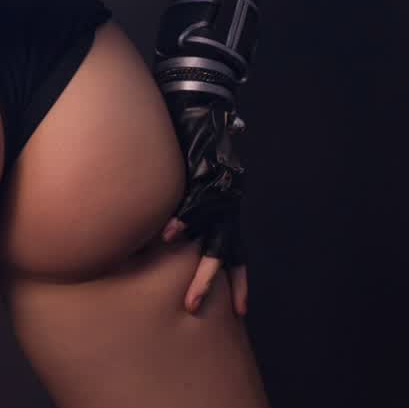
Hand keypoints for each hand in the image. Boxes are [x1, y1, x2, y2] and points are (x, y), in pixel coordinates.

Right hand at [159, 98, 248, 318]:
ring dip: (203, 267)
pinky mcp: (201, 172)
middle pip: (227, 249)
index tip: (240, 310)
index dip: (237, 278)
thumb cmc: (192, 134)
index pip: (236, 247)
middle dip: (217, 283)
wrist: (199, 97)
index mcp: (227, 202)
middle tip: (201, 310)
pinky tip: (169, 238)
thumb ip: (190, 197)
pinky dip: (182, 221)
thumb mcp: (196, 172)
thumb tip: (169, 224)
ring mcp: (215, 188)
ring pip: (212, 235)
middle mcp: (227, 199)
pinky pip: (192, 203)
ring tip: (191, 297)